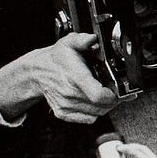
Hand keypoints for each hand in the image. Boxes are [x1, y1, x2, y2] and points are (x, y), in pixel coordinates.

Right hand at [0, 33, 120, 123]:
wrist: (38, 71)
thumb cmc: (57, 58)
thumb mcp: (70, 42)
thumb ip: (83, 39)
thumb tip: (93, 39)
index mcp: (74, 77)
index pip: (98, 95)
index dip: (113, 95)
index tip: (118, 89)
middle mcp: (69, 93)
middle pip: (102, 106)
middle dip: (113, 99)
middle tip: (115, 89)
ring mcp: (66, 106)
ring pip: (97, 113)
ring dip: (105, 105)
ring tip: (104, 93)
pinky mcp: (63, 113)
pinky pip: (88, 119)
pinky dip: (95, 112)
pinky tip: (93, 100)